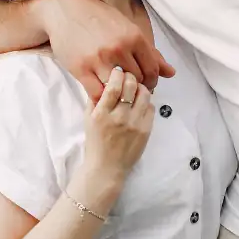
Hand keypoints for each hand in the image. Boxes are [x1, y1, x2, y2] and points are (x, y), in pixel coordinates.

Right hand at [37, 0, 174, 100]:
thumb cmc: (99, 19)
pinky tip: (102, 93)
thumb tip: (170, 72)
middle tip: (130, 90)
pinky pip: (97, 93)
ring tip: (116, 92)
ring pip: (118, 89)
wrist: (66, 10)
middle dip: (136, 89)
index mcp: (134, 37)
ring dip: (119, 94)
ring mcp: (99, 60)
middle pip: (137, 82)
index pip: (152, 70)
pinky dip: (102, 98)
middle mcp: (119, 49)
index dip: (152, 82)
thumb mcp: (128, 29)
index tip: (146, 86)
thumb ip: (150, 52)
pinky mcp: (81, 69)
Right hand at [82, 67, 154, 181]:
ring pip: (144, 94)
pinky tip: (140, 104)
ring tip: (136, 89)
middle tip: (128, 77)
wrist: (106, 168)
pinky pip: (151, 108)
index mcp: (102, 114)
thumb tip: (104, 79)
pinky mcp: (146, 131)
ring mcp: (135, 124)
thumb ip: (94, 99)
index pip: (114, 85)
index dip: (118, 73)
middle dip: (131, 77)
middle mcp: (119, 117)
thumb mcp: (87, 119)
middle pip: (132, 86)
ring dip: (141, 87)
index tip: (118, 71)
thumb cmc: (95, 143)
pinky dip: (146, 102)